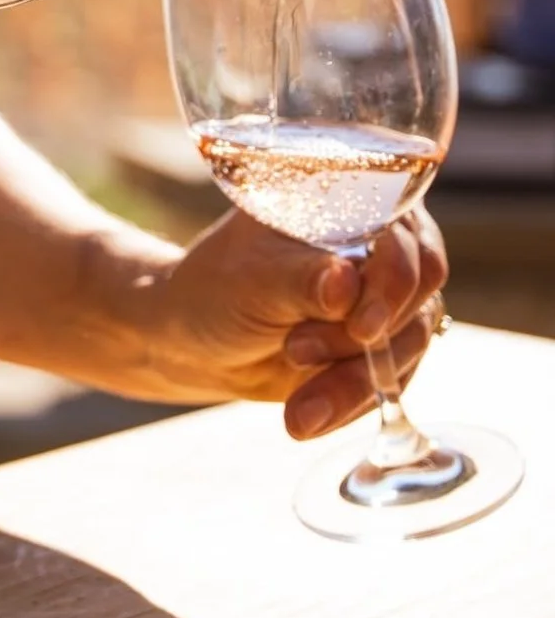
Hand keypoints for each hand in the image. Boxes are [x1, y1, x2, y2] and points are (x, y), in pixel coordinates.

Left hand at [141, 207, 447, 438]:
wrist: (198, 339)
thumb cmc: (218, 287)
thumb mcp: (252, 280)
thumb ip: (301, 280)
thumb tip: (347, 283)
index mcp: (348, 200)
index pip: (404, 230)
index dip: (393, 277)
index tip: (360, 326)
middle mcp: (379, 242)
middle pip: (420, 290)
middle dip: (364, 336)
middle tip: (296, 351)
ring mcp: (385, 297)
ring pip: (409, 342)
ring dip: (353, 379)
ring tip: (296, 402)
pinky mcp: (383, 347)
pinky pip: (392, 380)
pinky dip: (352, 401)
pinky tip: (307, 417)